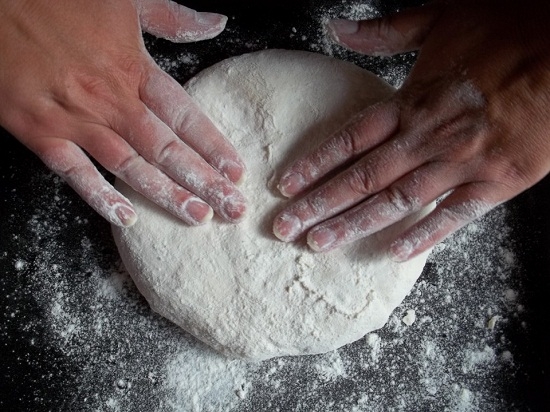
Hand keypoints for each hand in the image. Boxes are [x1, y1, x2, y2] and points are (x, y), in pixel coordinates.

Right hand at [0, 0, 245, 226]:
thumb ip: (172, 18)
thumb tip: (216, 24)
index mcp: (134, 67)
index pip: (184, 116)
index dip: (213, 146)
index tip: (235, 172)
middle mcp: (111, 98)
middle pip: (166, 148)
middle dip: (203, 181)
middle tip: (231, 208)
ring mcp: (75, 118)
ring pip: (130, 165)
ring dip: (166, 194)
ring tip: (198, 216)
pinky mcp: (39, 131)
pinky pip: (75, 171)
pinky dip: (99, 197)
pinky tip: (127, 218)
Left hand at [273, 0, 549, 260]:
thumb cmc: (510, 27)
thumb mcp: (443, 16)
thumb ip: (385, 31)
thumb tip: (336, 27)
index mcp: (413, 101)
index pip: (350, 140)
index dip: (314, 164)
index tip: (284, 186)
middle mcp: (428, 137)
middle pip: (361, 178)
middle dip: (319, 205)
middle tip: (284, 229)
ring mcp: (461, 163)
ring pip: (396, 202)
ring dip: (354, 225)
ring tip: (319, 244)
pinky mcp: (497, 181)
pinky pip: (454, 216)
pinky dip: (424, 235)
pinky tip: (393, 253)